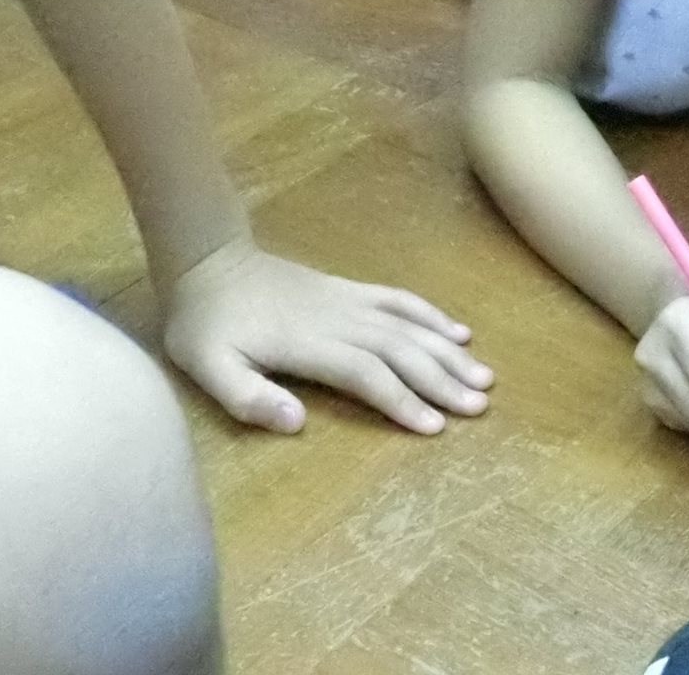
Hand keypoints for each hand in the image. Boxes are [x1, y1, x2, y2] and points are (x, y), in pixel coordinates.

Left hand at [162, 239, 491, 434]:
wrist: (209, 261)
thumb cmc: (205, 325)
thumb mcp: (207, 368)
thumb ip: (248, 397)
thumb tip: (297, 423)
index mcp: (309, 344)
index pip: (366, 374)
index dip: (402, 400)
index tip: (435, 426)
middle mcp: (340, 320)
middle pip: (401, 350)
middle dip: (442, 379)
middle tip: (480, 406)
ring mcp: (350, 301)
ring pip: (409, 326)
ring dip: (448, 352)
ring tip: (484, 376)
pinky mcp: (351, 290)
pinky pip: (400, 300)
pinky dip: (433, 316)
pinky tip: (460, 333)